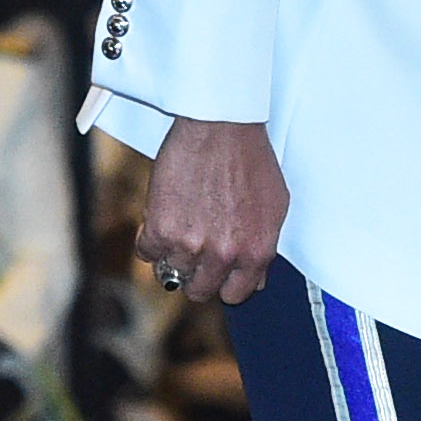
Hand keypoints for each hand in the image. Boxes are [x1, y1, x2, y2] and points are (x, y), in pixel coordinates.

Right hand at [136, 115, 290, 307]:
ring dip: (171, 256)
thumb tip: (256, 277)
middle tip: (193, 252)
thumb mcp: (275, 208)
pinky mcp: (161, 229)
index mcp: (257, 252)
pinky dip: (149, 240)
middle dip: (196, 274)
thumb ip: (264, 246)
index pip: (235, 294)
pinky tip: (160, 221)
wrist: (220, 126)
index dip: (224, 282)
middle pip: (199, 290)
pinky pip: (146, 252)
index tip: (216, 273)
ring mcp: (191, 245)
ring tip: (178, 230)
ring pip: (170, 274)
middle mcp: (225, 254)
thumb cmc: (250, 159)